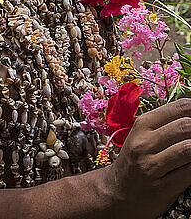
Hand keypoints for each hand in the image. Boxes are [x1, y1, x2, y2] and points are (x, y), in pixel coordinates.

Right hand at [104, 98, 190, 218]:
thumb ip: (165, 124)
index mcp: (142, 125)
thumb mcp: (142, 136)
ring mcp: (151, 166)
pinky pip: (188, 173)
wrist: (117, 192)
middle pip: (186, 126)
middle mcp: (144, 143)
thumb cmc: (135, 160)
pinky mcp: (161, 188)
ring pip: (189, 148)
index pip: (179, 107)